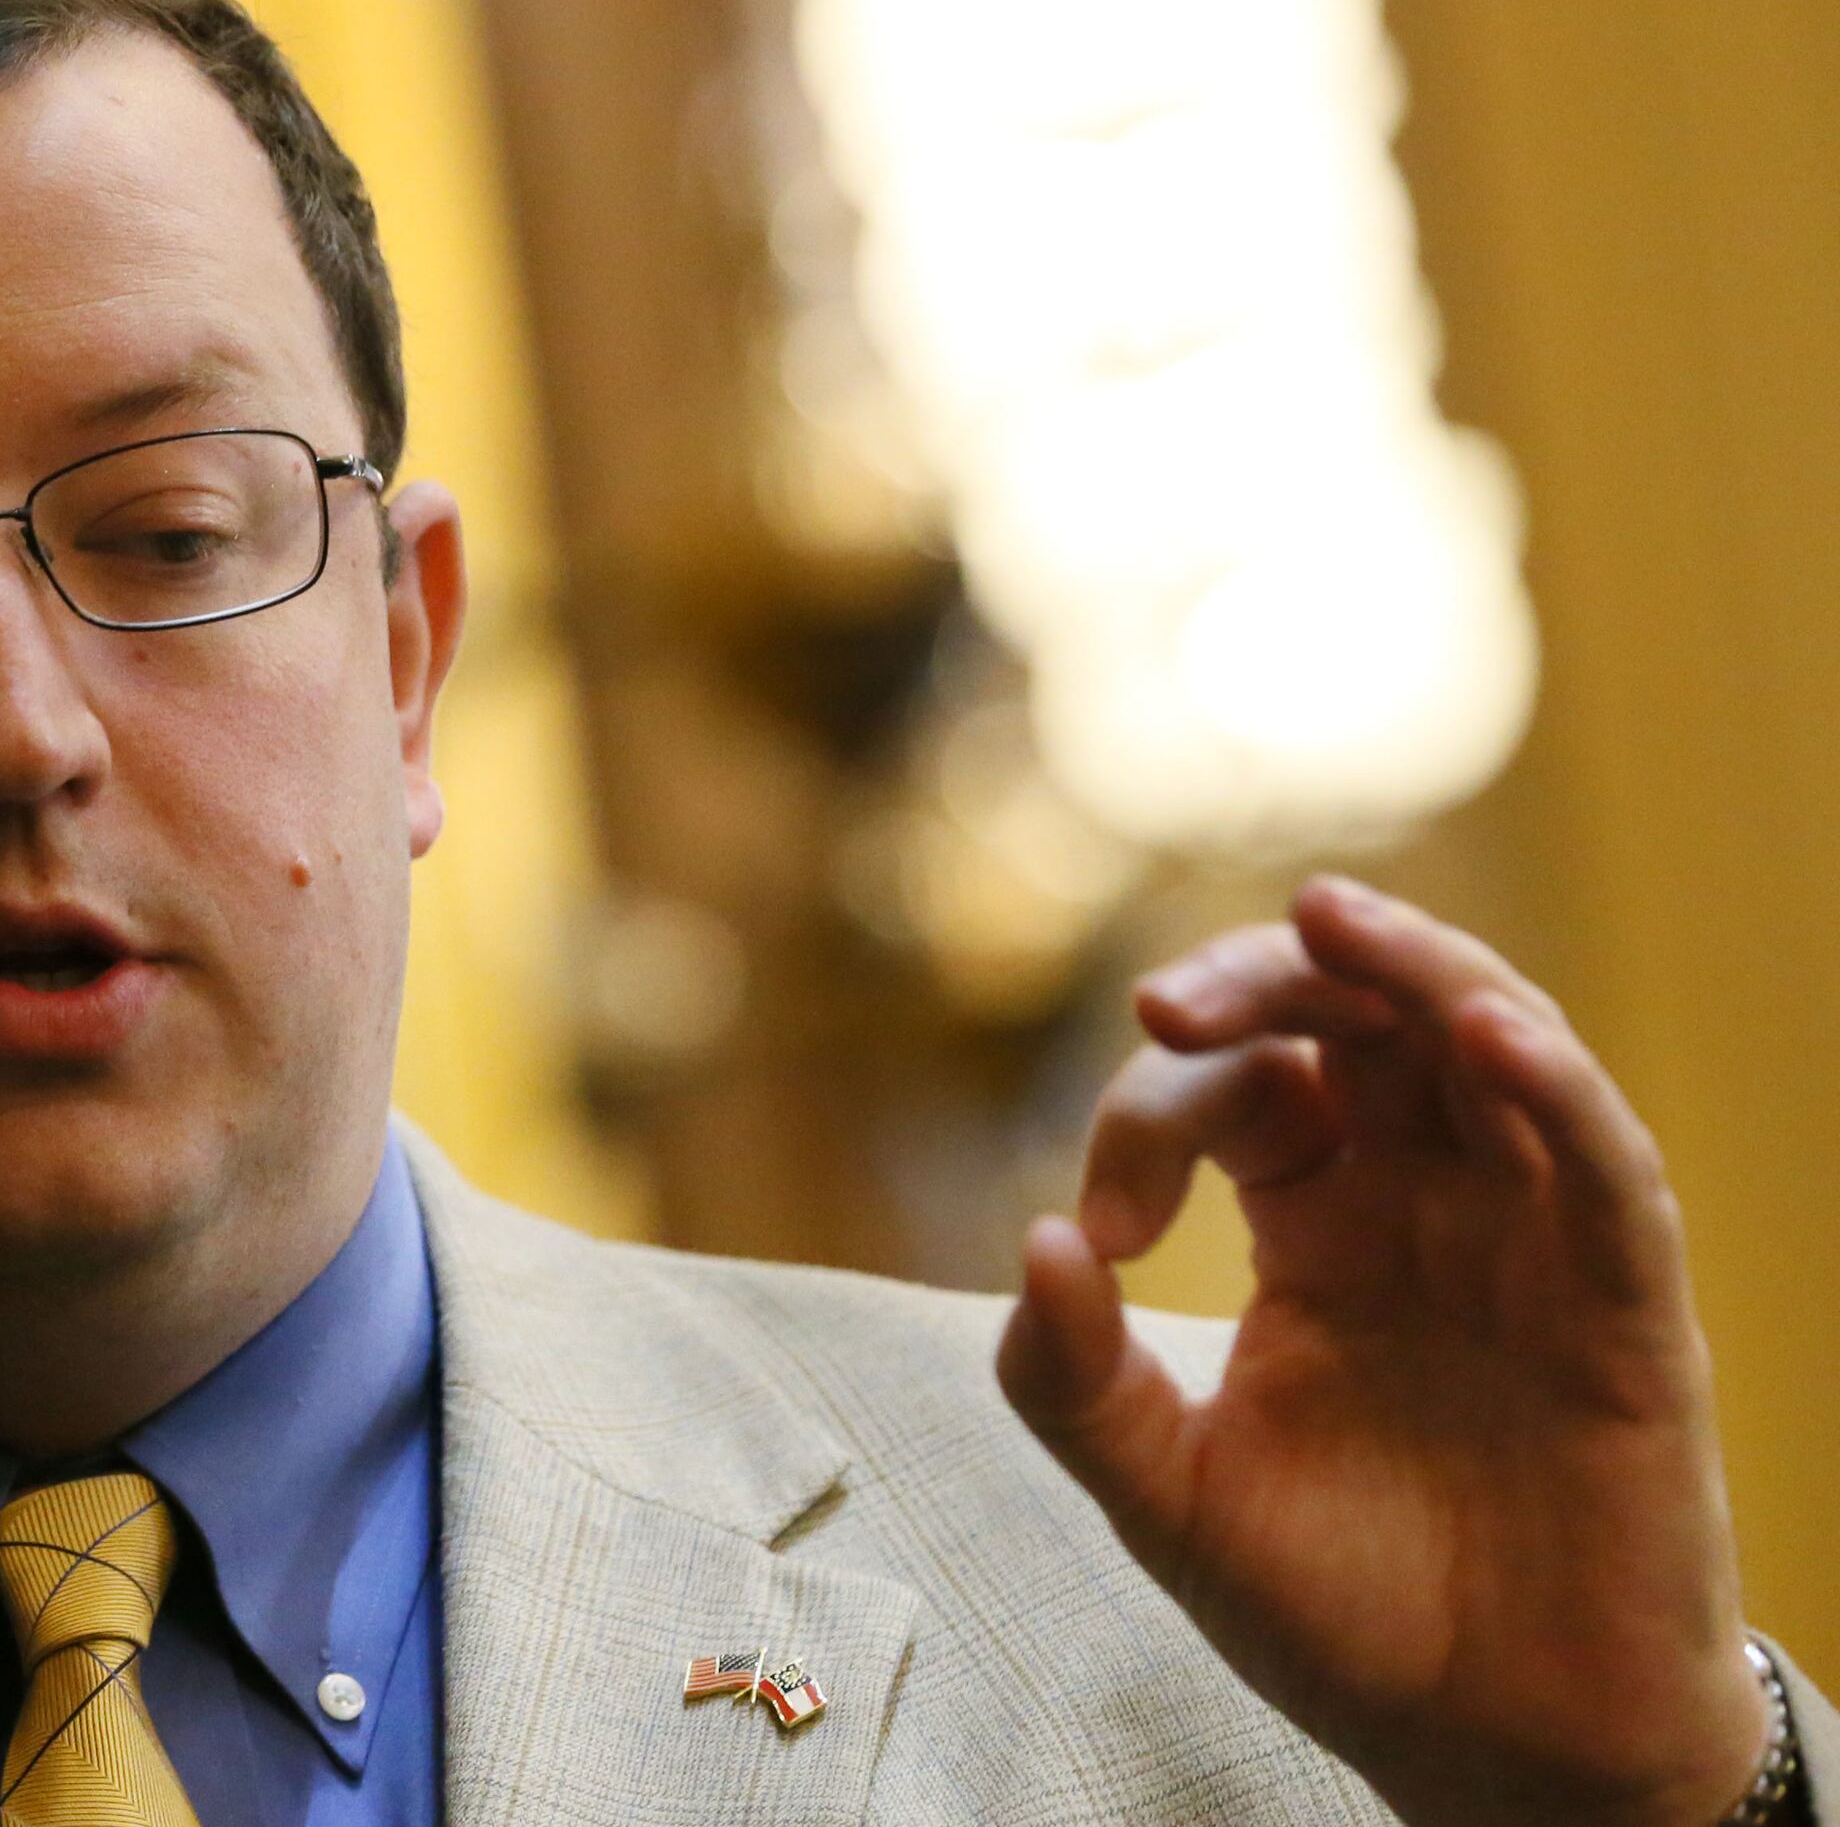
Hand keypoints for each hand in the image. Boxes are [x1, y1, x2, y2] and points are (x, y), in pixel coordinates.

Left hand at [998, 877, 1766, 1826]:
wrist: (1494, 1744)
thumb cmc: (1342, 1610)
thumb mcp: (1168, 1498)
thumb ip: (1073, 1385)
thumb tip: (1032, 1245)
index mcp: (1316, 1226)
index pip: (1238, 1094)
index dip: (1151, 1121)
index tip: (1102, 1231)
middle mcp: (1425, 1204)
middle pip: (1358, 1019)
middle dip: (1264, 978)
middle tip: (1166, 1006)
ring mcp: (1530, 1240)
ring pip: (1490, 1045)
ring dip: (1415, 968)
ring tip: (1332, 915)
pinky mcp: (1625, 1305)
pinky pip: (1602, 1164)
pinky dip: (1551, 1085)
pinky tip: (1485, 1034)